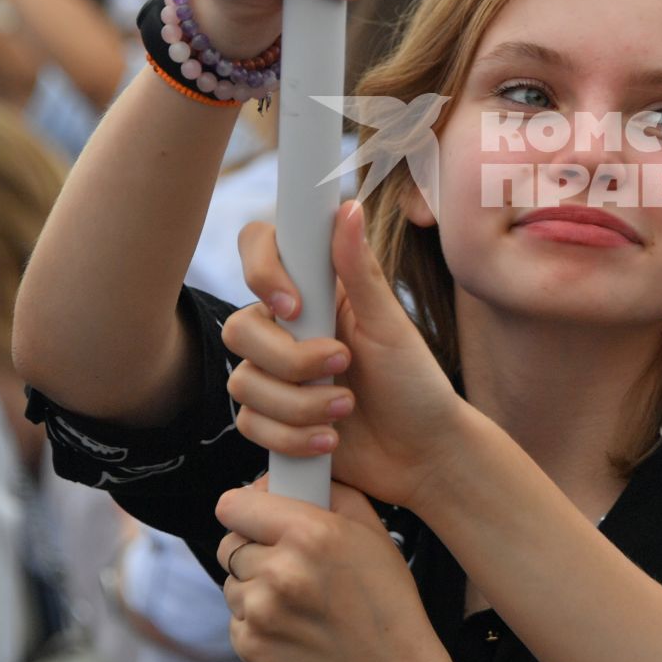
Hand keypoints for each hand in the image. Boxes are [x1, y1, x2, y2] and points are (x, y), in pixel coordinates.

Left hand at [215, 478, 467, 661]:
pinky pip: (237, 622)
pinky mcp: (251, 649)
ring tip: (297, 601)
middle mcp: (278, 573)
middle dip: (252, 549)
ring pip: (232, 585)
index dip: (247, 509)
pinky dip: (258, 624)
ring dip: (255, 588)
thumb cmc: (385, 600)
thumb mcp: (373, 531)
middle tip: (285, 562)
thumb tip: (289, 479)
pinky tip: (294, 628)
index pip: (233, 505)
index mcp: (308, 534)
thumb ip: (330, 493)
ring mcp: (261, 615)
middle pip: (229, 546)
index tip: (259, 517)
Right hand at [221, 202, 470, 508]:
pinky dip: (292, 436)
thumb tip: (348, 207)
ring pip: (243, 382)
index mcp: (317, 291)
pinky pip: (250, 424)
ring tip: (347, 410)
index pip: (259, 251)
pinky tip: (330, 440)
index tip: (295, 305)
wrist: (422, 454)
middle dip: (291, 360)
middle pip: (239, 328)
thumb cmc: (414, 382)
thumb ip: (360, 270)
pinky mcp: (271, 419)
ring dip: (300, 404)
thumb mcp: (391, 325)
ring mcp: (276, 375)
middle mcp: (289, 328)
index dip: (262, 272)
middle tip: (344, 366)